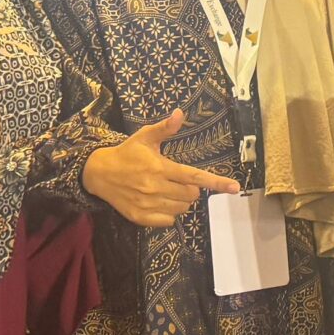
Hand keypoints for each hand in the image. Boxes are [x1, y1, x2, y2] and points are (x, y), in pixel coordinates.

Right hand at [82, 110, 238, 228]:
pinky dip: (169, 213)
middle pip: (191, 195)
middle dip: (191, 188)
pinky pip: (168, 221)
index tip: (235, 187)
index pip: (194, 177)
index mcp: (160, 167)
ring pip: (182, 209)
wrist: (98, 173)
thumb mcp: (145, 137)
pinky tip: (160, 202)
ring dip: (181, 201)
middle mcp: (155, 188)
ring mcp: (148, 205)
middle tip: (178, 179)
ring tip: (168, 189)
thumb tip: (180, 113)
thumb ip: (165, 128)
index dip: (216, 182)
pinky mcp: (140, 217)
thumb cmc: (127, 153)